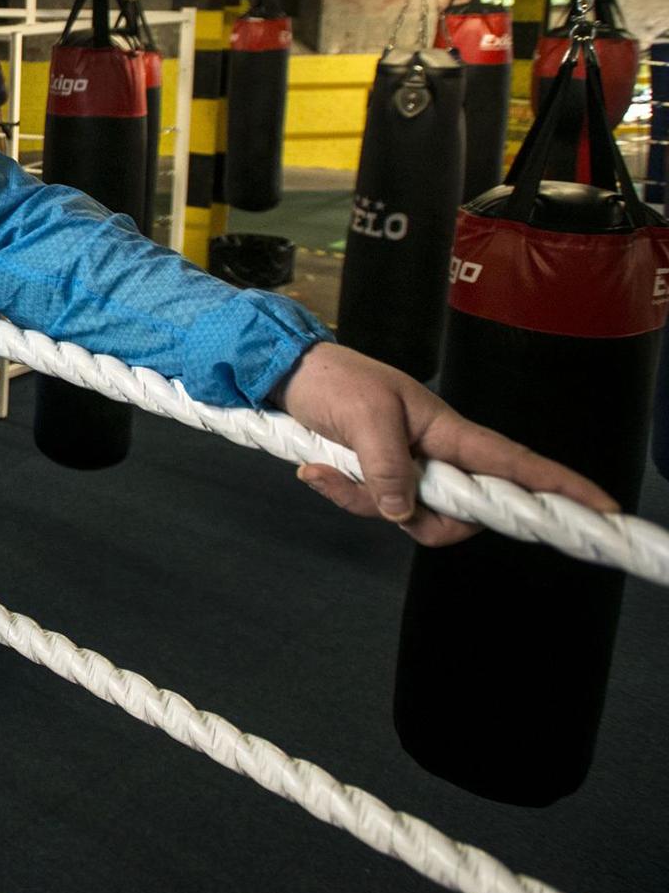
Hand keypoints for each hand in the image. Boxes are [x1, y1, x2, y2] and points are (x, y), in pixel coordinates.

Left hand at [275, 341, 616, 545]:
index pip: (513, 462)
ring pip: (409, 516)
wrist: (290, 375)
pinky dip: (342, 495)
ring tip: (325, 469)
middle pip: (459, 513)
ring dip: (363, 502)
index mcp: (448, 431)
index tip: (601, 507)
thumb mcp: (364, 416)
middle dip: (418, 517)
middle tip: (371, 492)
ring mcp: (407, 469)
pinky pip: (374, 508)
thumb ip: (387, 465)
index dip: (558, 484)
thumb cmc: (337, 381)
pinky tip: (315, 471)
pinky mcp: (377, 477)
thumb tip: (404, 512)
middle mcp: (436, 454)